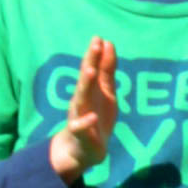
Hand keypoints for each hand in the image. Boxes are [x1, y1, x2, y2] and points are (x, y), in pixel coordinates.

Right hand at [47, 37, 118, 184]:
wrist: (84, 149)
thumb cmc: (96, 116)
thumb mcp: (106, 92)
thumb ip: (107, 71)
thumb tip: (108, 44)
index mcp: (90, 90)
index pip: (92, 68)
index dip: (96, 54)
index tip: (100, 38)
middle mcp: (82, 99)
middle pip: (85, 78)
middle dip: (89, 61)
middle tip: (94, 45)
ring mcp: (79, 115)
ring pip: (80, 98)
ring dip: (85, 84)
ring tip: (90, 71)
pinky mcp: (80, 133)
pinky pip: (80, 127)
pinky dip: (85, 122)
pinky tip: (91, 117)